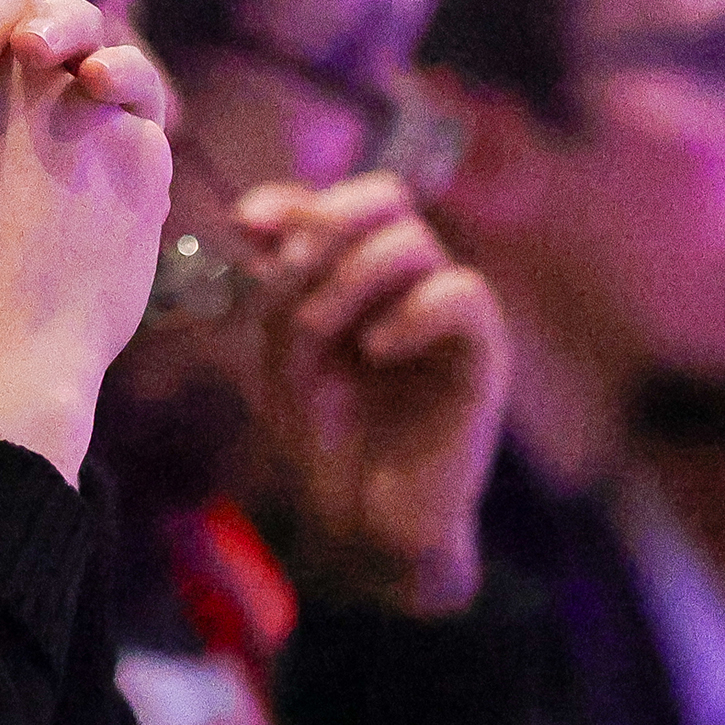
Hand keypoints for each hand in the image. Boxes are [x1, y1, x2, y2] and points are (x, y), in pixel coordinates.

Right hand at [0, 0, 168, 480]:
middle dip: (21, 19)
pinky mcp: (144, 156)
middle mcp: (24, 65)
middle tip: (3, 63)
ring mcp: (92, 108)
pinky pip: (145, 113)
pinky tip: (106, 136)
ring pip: (104, 47)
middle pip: (37, 5)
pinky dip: (130, 114)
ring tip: (76, 81)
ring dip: (89, 52)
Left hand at [234, 173, 508, 615]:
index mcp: (359, 277)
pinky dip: (411, 312)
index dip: (292, 200)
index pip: (338, 203)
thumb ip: (276, 287)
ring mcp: (446, 314)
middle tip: (286, 272)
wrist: (368, 525)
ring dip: (349, 276)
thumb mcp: (282, 357)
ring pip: (414, 241)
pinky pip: (462, 294)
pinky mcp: (482, 353)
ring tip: (316, 332)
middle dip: (325, 224)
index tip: (243, 225)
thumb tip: (252, 216)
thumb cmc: (327, 442)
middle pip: (384, 198)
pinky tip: (375, 351)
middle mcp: (407, 284)